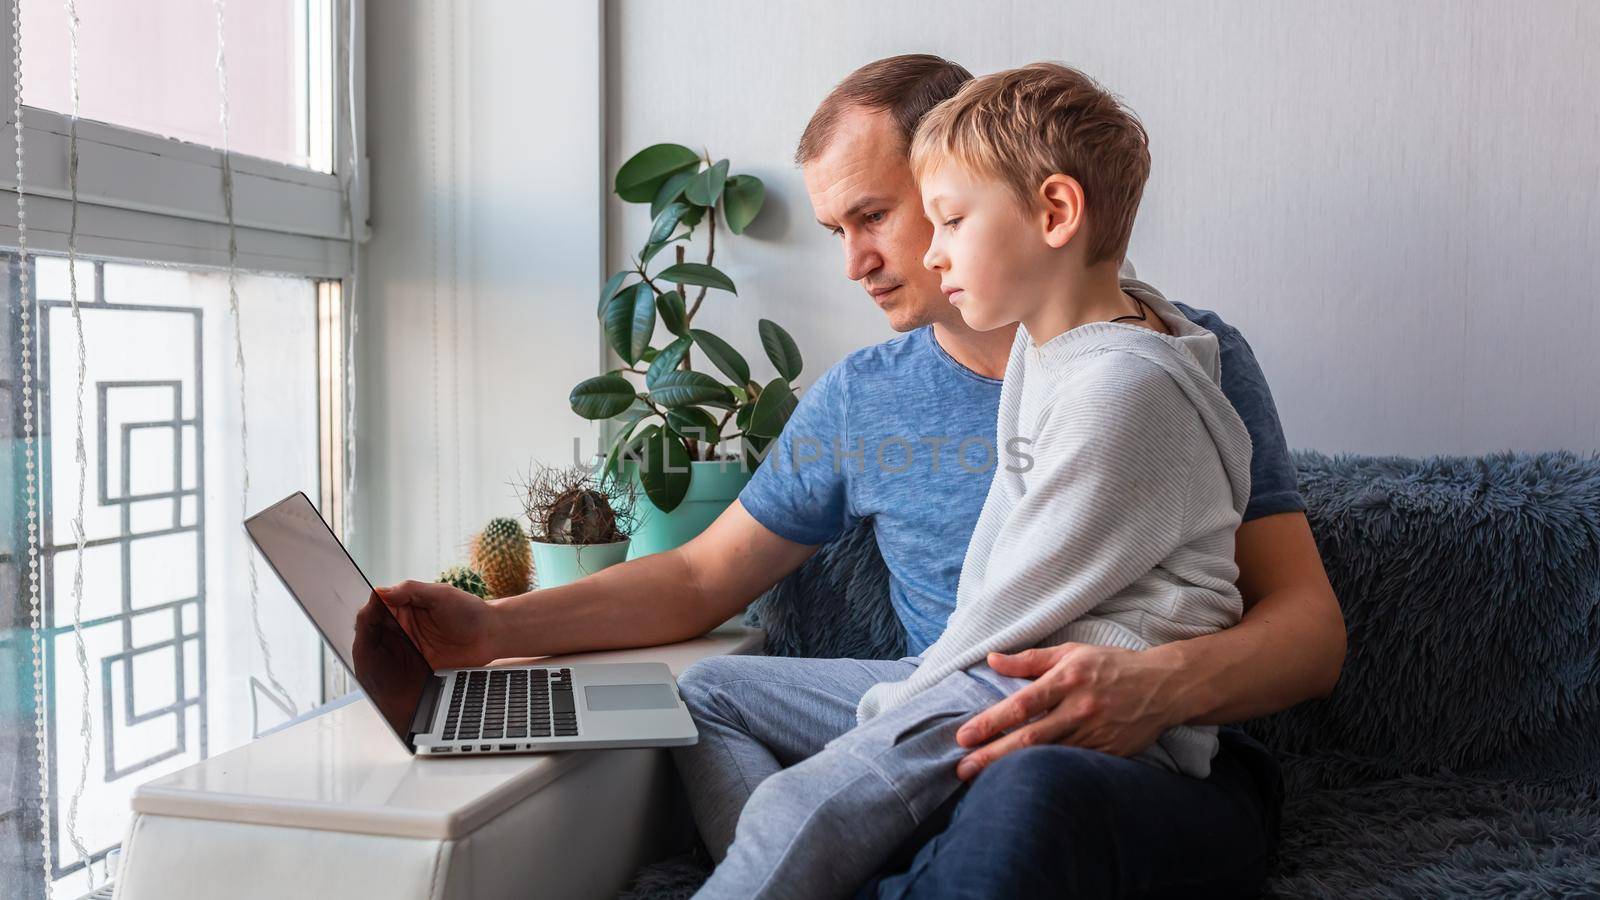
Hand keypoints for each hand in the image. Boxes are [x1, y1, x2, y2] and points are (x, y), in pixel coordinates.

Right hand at [374, 580, 503, 668]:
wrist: (491, 635)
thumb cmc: (469, 610)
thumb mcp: (440, 594)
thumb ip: (411, 591)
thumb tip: (380, 591)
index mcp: (406, 605)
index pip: (378, 607)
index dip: (368, 612)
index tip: (363, 618)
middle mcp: (404, 625)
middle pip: (374, 630)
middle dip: (364, 634)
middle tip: (361, 640)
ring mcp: (409, 645)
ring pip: (380, 649)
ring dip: (371, 653)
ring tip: (364, 657)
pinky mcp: (417, 663)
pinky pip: (396, 666)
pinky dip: (386, 669)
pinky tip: (378, 672)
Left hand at [953, 643, 1181, 780]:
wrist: (1164, 686)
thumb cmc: (1112, 665)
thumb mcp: (1071, 653)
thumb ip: (1030, 660)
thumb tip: (991, 659)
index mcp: (1068, 679)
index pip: (1022, 704)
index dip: (990, 722)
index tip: (963, 737)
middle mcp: (1080, 708)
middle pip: (1030, 737)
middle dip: (993, 755)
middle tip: (963, 770)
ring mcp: (1096, 734)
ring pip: (1049, 757)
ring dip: (1014, 771)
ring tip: (982, 783)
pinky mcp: (1109, 753)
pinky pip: (1073, 767)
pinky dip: (1047, 777)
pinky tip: (1024, 786)